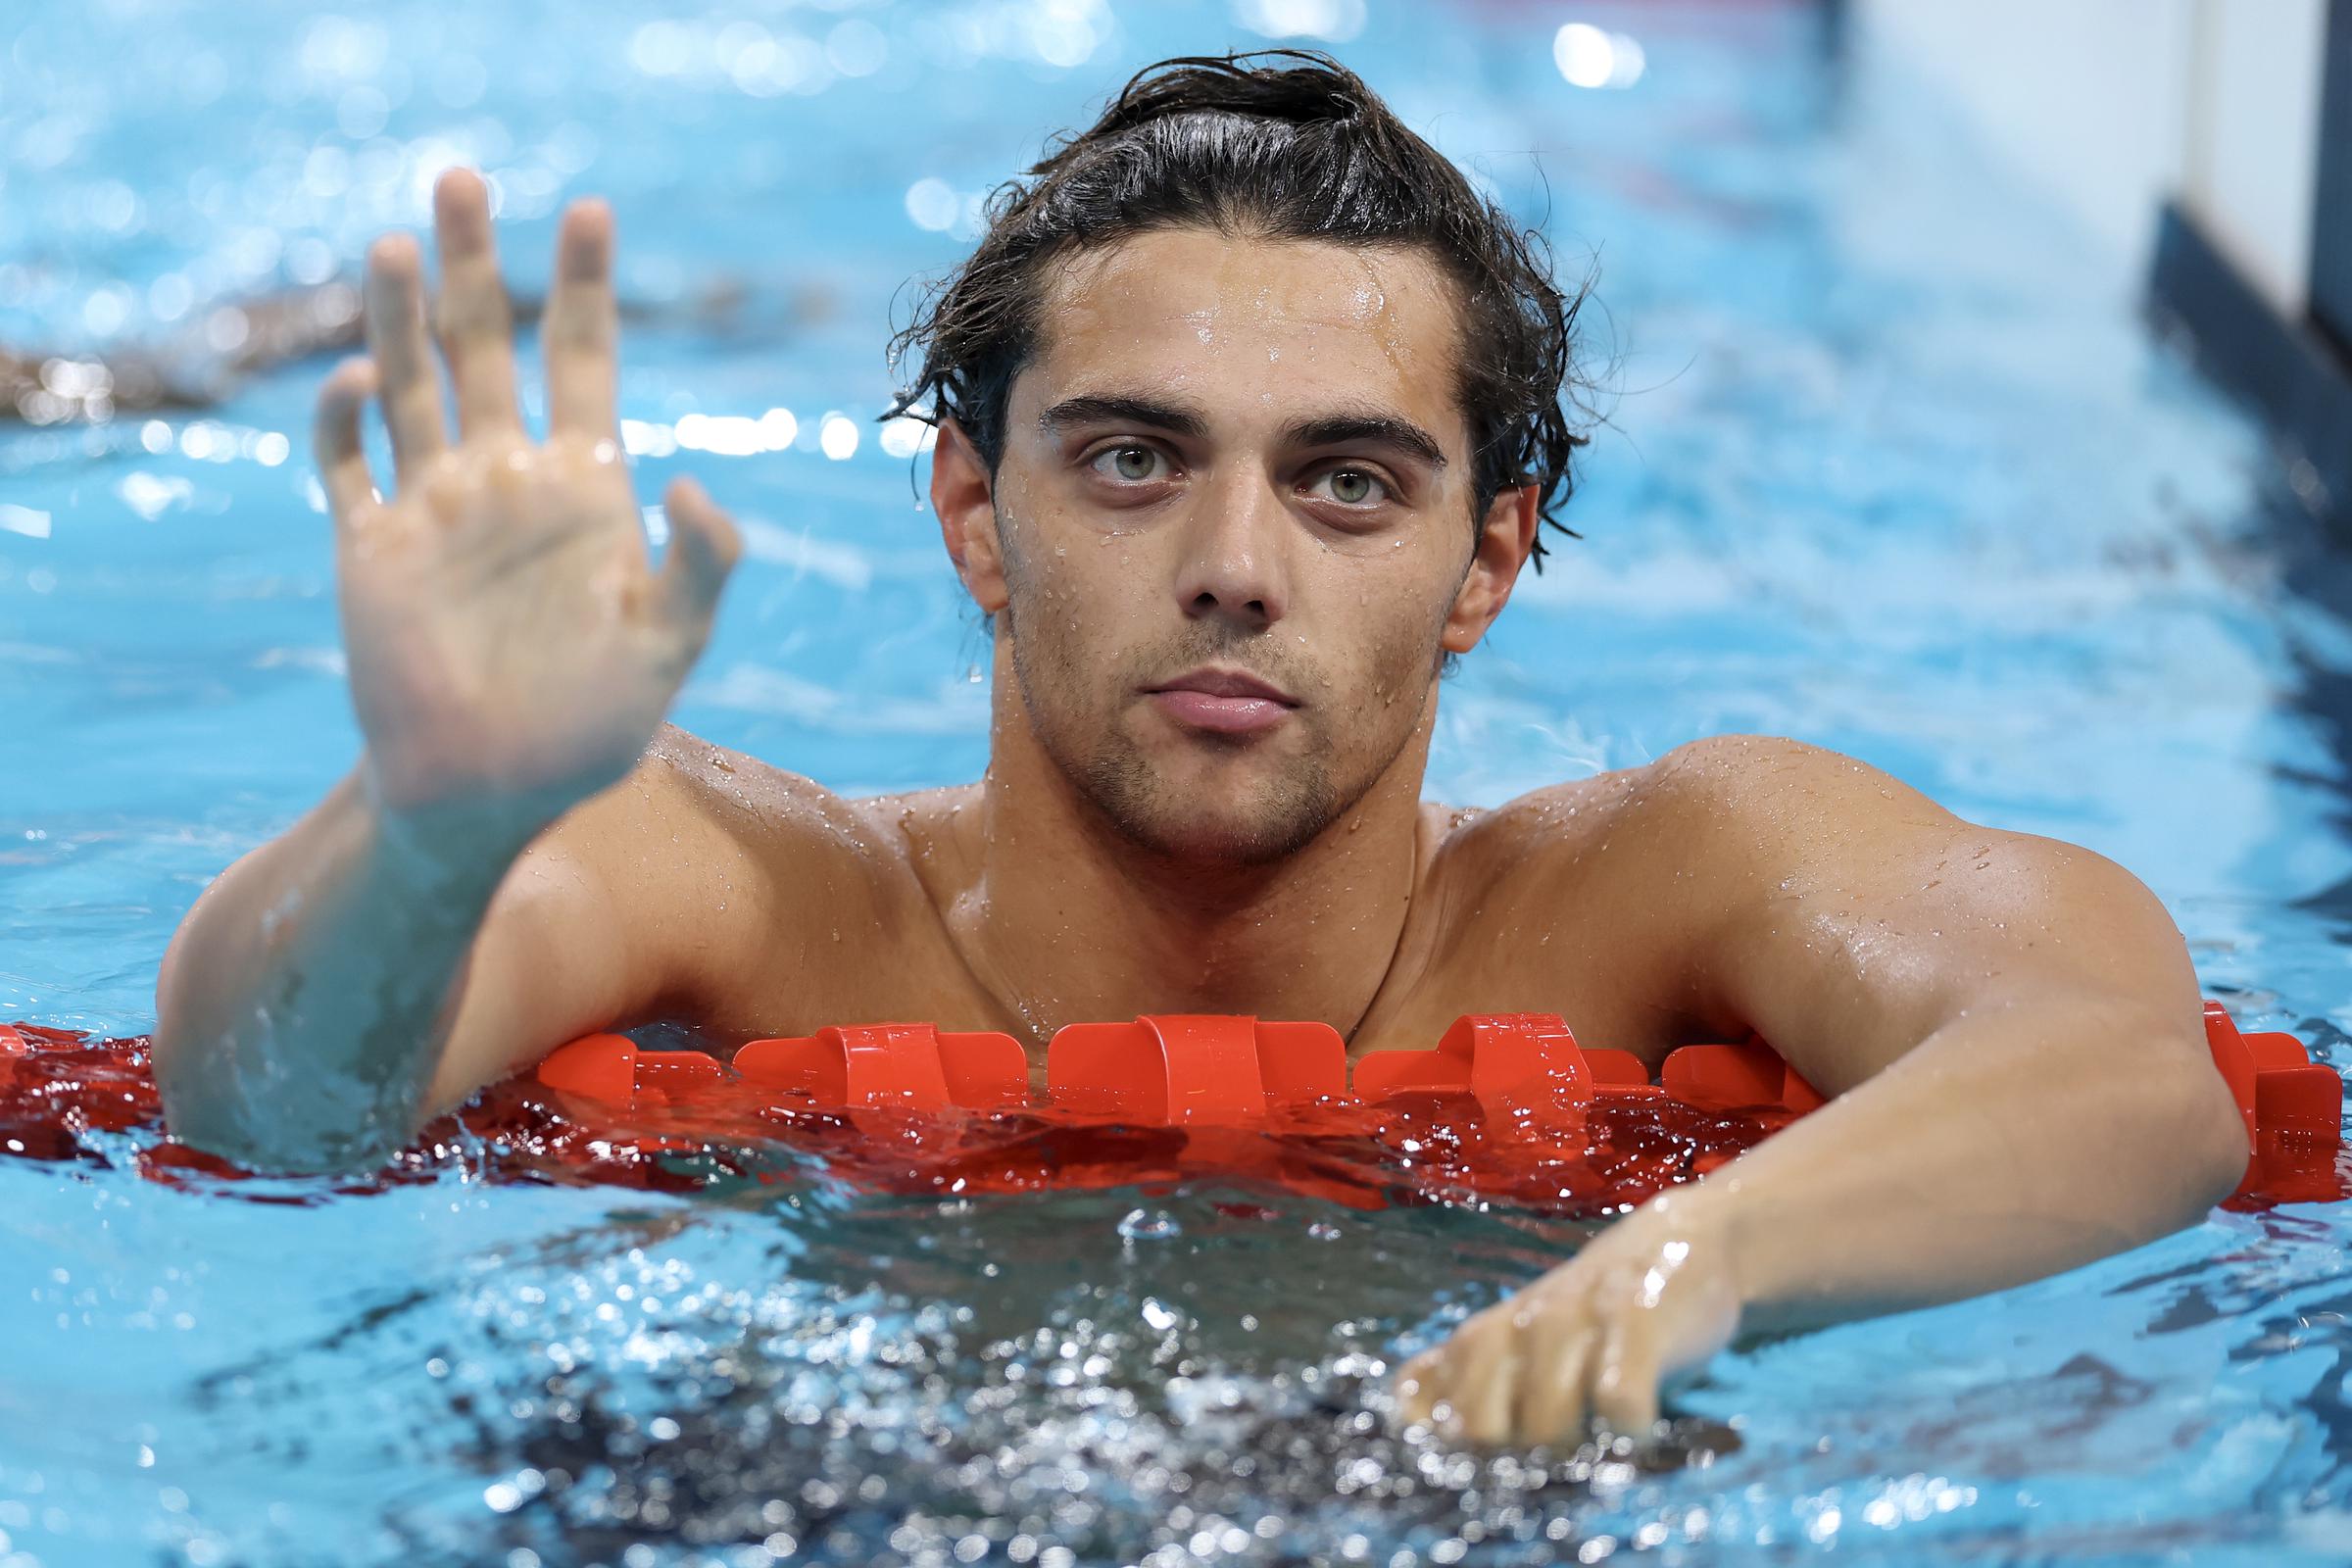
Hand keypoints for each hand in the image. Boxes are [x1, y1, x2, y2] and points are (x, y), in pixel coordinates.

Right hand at [314, 168, 740, 829]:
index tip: (590, 208)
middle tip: (463, 177)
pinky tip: (363, 380)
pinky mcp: (372, 548)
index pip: (583, 359)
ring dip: (401, 316)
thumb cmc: (591, 727)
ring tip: (396, 242)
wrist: (490, 791)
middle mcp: (506, 478)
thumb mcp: (672, 644)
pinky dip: (348, 419)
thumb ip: (700, 564)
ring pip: (413, 384)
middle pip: (489, 344)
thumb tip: (691, 480)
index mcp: (585, 488)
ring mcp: (435, 506)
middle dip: (477, 262)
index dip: (585, 285)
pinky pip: (351, 465)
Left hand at [1392, 1188, 1744, 1447]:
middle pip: (1478, 1433)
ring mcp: (1569, 1319)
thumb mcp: (1518, 1349)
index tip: (1478, 1482)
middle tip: (1549, 1485)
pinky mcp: (1633, 1318)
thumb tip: (1424, 1452)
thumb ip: (1469, 1390)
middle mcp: (1508, 1328)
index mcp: (1471, 1343)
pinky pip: (1618, 1400)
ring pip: (1547, 1424)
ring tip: (1597, 1462)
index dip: (1442, 1461)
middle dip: (1509, 1474)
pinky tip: (1638, 1435)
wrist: (1678, 1244)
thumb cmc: (1588, 1319)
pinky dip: (1627, 1432)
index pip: (1419, 1414)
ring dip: (1572, 1458)